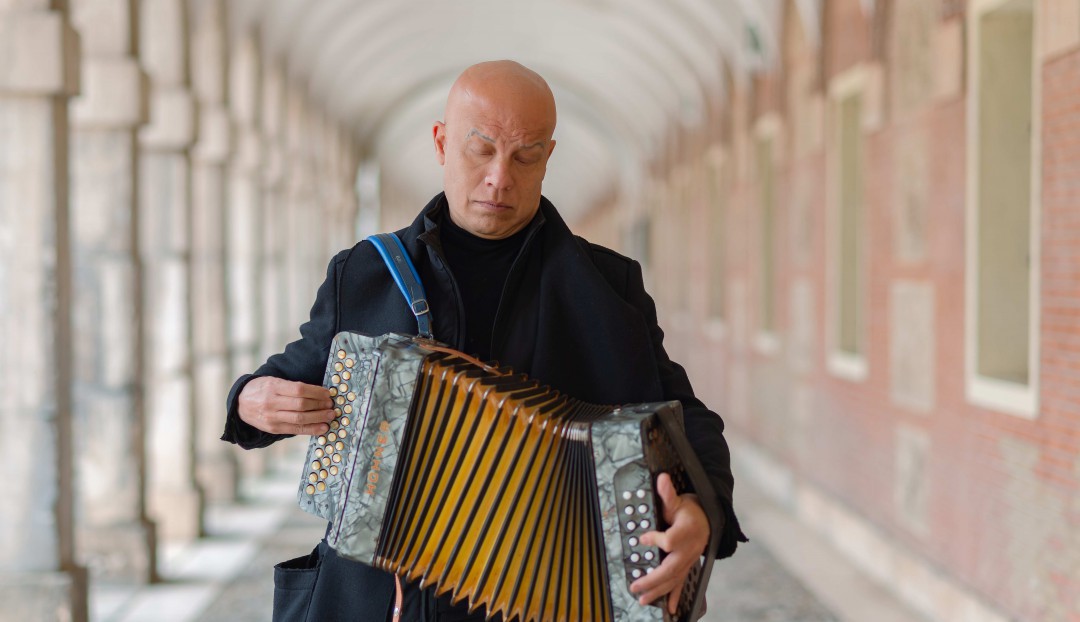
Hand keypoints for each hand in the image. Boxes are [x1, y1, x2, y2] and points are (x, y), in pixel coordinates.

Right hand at [237, 376, 334, 434]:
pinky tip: (322, 428)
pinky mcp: (273, 428)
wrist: (240, 404)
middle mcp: (271, 403)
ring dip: (318, 418)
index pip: (299, 389)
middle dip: (320, 405)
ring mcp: (272, 417)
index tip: (327, 393)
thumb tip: (318, 392)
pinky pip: (295, 430)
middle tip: (331, 405)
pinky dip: (311, 429)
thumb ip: (292, 387)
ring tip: (330, 416)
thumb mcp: (273, 381)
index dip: (316, 392)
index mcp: (273, 387)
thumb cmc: (261, 389)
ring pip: (300, 419)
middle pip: (301, 405)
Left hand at [629, 472, 709, 614]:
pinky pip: (680, 584)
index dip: (655, 539)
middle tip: (635, 586)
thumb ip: (667, 493)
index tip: (642, 537)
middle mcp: (687, 550)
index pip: (669, 540)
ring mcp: (688, 561)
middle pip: (669, 569)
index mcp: (685, 532)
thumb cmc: (691, 511)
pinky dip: (674, 596)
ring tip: (642, 599)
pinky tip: (670, 609)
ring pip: (673, 580)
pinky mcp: (687, 567)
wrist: (709, 521)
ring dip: (657, 591)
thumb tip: (661, 478)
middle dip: (651, 580)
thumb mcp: (678, 501)